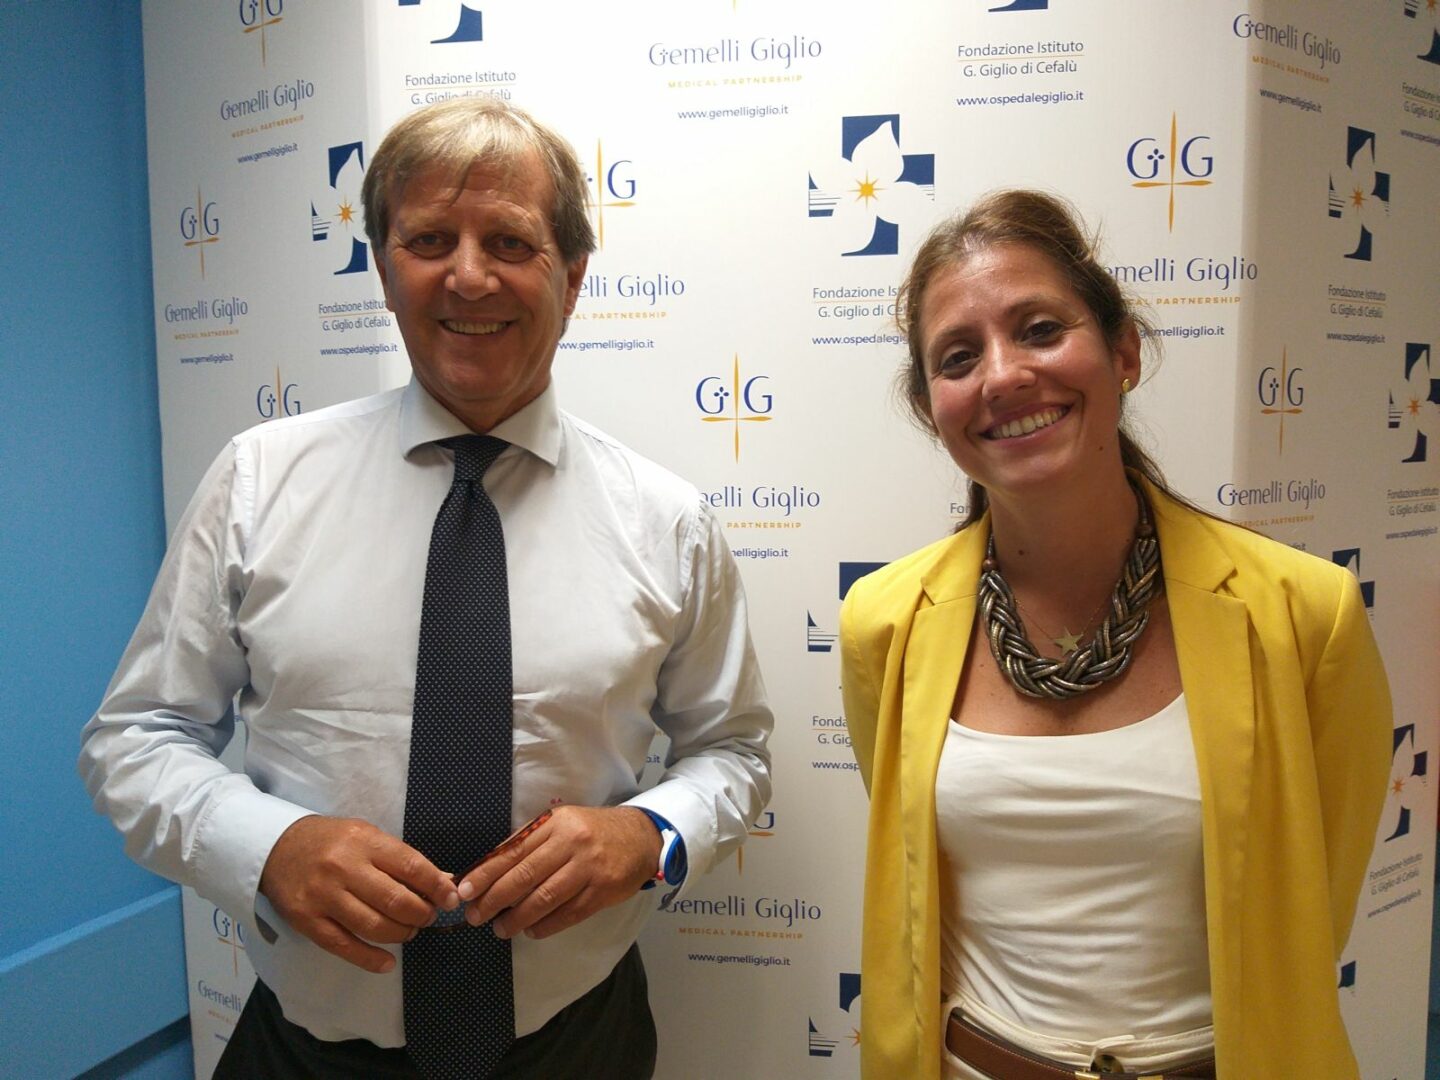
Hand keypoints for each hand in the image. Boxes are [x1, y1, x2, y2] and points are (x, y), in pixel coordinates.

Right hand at [258, 815, 461, 972]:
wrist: (276, 846)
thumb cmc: (331, 841)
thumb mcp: (367, 837)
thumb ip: (401, 859)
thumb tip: (444, 881)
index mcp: (365, 842)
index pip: (410, 866)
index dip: (436, 886)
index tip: (452, 898)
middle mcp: (344, 868)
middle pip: (395, 900)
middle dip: (421, 914)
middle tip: (428, 917)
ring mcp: (324, 896)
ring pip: (373, 926)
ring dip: (401, 934)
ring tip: (409, 931)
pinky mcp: (306, 920)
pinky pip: (343, 945)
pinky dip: (370, 958)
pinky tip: (387, 962)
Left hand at [456, 806, 660, 940]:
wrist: (641, 837)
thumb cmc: (592, 832)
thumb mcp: (562, 825)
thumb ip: (530, 844)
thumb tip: (489, 871)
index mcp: (555, 824)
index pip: (513, 851)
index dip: (485, 873)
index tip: (465, 890)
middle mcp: (572, 843)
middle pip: (525, 876)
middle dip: (495, 900)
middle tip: (476, 916)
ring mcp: (589, 868)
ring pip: (545, 898)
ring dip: (517, 918)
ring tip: (501, 930)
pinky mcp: (603, 890)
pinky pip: (568, 914)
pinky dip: (546, 926)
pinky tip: (531, 931)